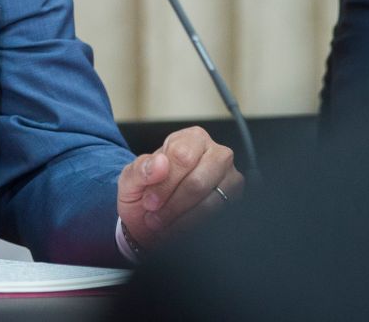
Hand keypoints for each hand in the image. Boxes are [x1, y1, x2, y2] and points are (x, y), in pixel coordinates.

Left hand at [116, 126, 242, 249]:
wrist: (152, 220)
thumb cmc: (146, 193)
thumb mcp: (131, 178)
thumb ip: (141, 168)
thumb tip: (160, 163)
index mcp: (191, 139)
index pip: (182, 157)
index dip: (164, 184)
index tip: (149, 201)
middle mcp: (217, 154)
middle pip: (198, 182)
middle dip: (173, 205)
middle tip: (154, 218)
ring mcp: (231, 179)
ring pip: (210, 204)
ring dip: (182, 220)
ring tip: (163, 225)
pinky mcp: (236, 202)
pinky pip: (218, 218)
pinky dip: (194, 228)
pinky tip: (178, 230)